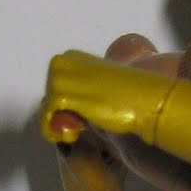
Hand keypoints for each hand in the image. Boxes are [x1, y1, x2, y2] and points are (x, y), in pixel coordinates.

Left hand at [40, 50, 171, 144]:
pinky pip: (46, 120)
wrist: (145, 100)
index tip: (81, 119)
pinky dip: (57, 132)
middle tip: (81, 126)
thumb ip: (80, 94)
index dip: (64, 109)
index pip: (54, 88)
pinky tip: (76, 133)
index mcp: (71, 57)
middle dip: (60, 117)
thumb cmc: (128, 98)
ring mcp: (59, 78)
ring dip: (60, 127)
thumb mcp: (100, 91)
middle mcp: (61, 63)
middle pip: (47, 99)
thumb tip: (59, 115)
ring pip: (46, 111)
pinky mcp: (61, 96)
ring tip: (79, 130)